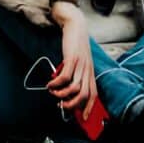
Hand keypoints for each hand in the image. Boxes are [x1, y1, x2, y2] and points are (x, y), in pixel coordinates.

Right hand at [48, 2, 98, 116]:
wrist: (75, 25)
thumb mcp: (78, 61)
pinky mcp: (73, 59)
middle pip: (85, 94)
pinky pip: (65, 77)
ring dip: (62, 94)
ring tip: (54, 93)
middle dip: (73, 105)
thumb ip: (75, 74)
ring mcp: (81, 65)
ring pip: (75, 88)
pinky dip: (56, 84)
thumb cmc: (75, 44)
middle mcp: (88, 70)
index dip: (89, 107)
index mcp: (90, 72)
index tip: (82, 117)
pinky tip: (50, 84)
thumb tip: (65, 89)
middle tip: (62, 105)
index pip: (93, 94)